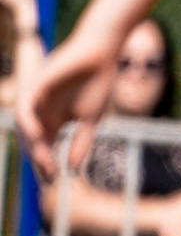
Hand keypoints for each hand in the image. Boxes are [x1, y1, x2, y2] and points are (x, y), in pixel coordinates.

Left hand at [16, 29, 120, 180]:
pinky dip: (29, 125)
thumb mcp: (91, 120)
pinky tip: (40, 138)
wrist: (102, 53)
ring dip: (34, 147)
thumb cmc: (98, 82)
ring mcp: (37, 98)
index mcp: (54, 119)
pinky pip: (25, 109)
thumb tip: (73, 169)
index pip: (44, 146)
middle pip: (33, 140)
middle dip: (39, 160)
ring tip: (45, 164)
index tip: (52, 182)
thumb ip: (81, 143)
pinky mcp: (35, 85)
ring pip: (26, 128)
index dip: (45, 164)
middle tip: (48, 177)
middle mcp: (41, 110)